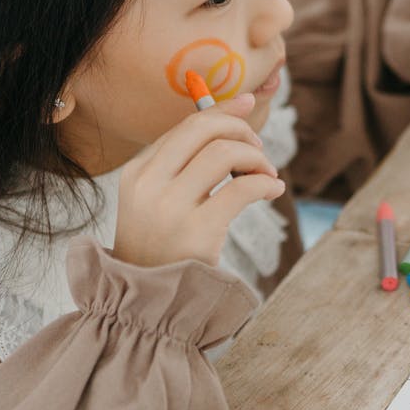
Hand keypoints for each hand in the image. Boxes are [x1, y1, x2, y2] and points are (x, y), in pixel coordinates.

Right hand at [112, 93, 285, 267]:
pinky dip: (265, 183)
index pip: (184, 126)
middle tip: (258, 148)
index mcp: (137, 173)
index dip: (221, 111)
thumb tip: (237, 110)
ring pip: (223, 152)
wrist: (149, 304)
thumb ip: (186, 164)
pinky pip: (242, 189)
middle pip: (202, 129)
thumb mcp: (158, 202)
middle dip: (239, 129)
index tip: (248, 105)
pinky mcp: (197, 232)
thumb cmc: (164, 249)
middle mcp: (149, 185)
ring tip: (266, 175)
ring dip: (255, 158)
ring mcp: (170, 208)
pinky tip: (272, 191)